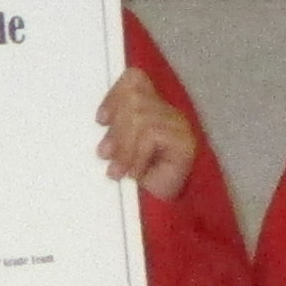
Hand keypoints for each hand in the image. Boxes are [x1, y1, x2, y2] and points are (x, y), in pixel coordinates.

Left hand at [99, 66, 198, 202]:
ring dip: (123, 147)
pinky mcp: (185, 141)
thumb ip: (114, 128)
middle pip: (134, 98)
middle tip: (106, 154)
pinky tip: (135, 173)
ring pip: (140, 117)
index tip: (101, 120)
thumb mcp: (119, 147)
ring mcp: (178, 125)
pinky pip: (151, 135)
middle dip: (116, 128)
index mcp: (149, 108)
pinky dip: (137, 155)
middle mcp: (166, 111)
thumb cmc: (138, 177)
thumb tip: (101, 120)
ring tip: (118, 170)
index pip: (135, 79)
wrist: (161, 206)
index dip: (115, 94)